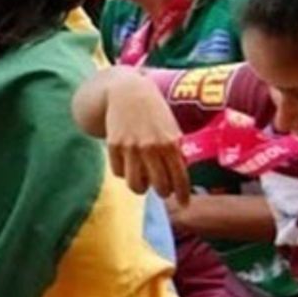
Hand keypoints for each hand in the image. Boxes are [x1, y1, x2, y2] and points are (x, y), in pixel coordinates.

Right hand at [103, 72, 191, 202]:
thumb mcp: (171, 128)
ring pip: (136, 185)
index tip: (184, 205)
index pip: (180, 177)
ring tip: (143, 181)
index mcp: (171, 143)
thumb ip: (176, 151)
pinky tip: (128, 164)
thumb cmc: (154, 111)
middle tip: (162, 189)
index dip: (182, 194)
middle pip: (159, 186)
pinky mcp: (113, 145)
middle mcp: (151, 147)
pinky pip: (119, 172)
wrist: (127, 92)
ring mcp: (131, 147)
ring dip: (141, 187)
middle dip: (163, 191)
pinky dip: (124, 173)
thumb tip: (179, 177)